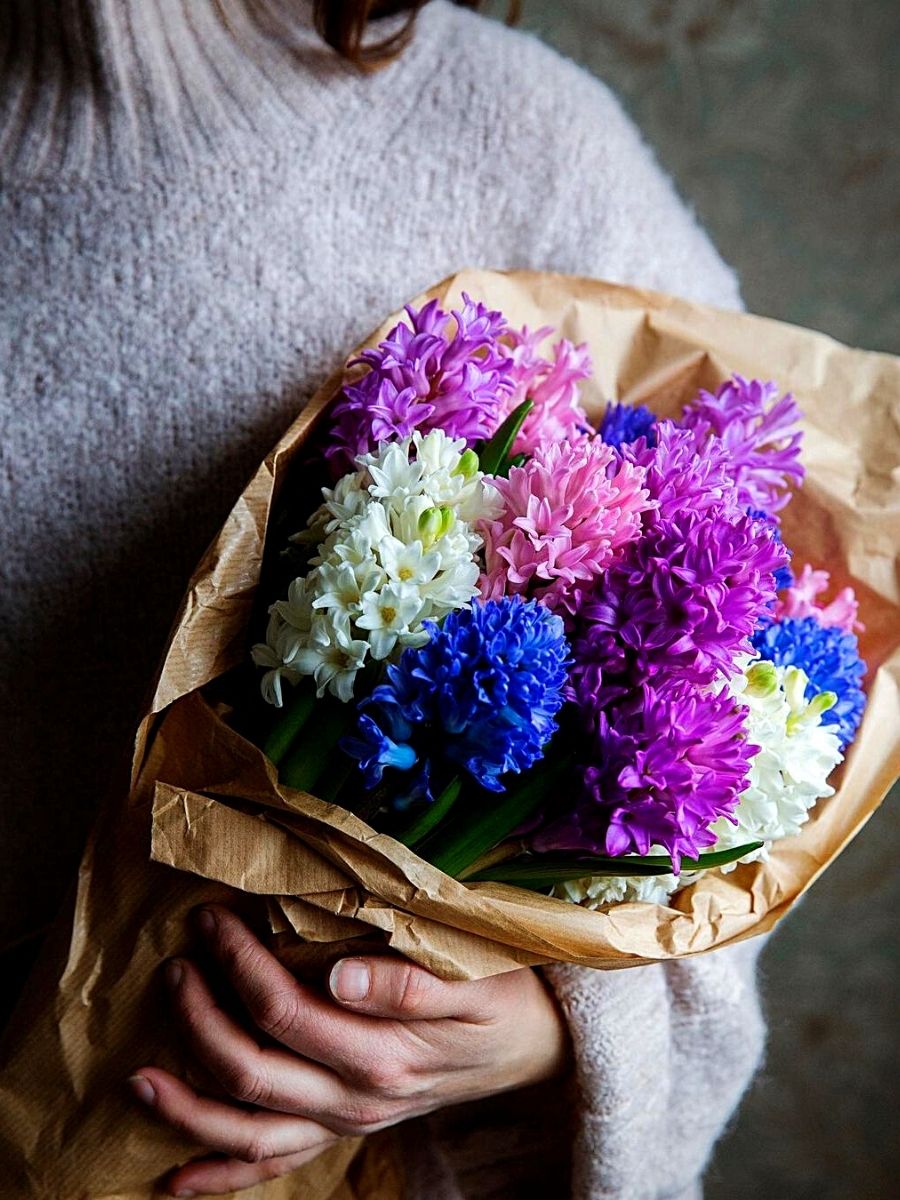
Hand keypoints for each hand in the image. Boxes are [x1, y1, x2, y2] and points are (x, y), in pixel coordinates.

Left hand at [128, 906, 569, 1196]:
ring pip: (248, 1131)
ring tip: (138, 1080)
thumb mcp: (474, 980)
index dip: (239, 966)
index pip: (284, 1010)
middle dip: (200, 1018)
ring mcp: (344, 1123)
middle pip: (250, 1069)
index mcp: (380, 1052)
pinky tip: (177, 1179)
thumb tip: (338, 976)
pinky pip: (276, 1165)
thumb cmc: (501, 1001)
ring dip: (189, 1108)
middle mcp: (353, 1099)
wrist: (530, 1053)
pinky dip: (223, 1176)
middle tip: (178, 966)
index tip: (213, 921)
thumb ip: (408, 981)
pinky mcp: (343, 1132)